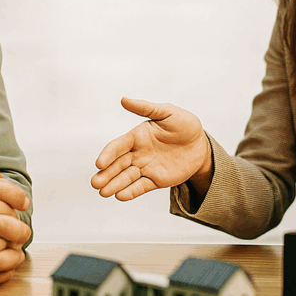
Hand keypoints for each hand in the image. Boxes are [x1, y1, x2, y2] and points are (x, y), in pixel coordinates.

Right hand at [91, 97, 210, 200]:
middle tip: (95, 183)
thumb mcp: (168, 113)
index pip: (118, 146)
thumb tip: (124, 100)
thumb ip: (146, 108)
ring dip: (114, 185)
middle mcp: (138, 153)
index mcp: (137, 136)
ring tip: (103, 193)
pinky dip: (130, 192)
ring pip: (126, 177)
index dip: (108, 154)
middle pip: (118, 164)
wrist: (200, 144)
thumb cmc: (184, 125)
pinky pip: (141, 187)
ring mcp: (145, 168)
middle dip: (106, 174)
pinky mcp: (155, 180)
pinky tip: (120, 196)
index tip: (99, 163)